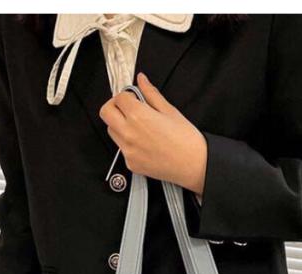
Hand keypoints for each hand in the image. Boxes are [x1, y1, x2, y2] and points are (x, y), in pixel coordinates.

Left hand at [99, 72, 206, 197]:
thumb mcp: (170, 111)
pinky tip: (145, 143)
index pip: (119, 97)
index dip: (127, 95)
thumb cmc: (186, 140)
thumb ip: (151, 94)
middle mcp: (129, 133)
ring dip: (119, 124)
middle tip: (128, 108)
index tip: (134, 98)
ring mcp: (128, 150)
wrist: (195, 165)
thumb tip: (141, 80)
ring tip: (138, 127)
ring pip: (112, 131)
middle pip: (106, 113)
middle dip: (115, 107)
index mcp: (138, 116)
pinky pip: (122, 149)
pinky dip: (128, 143)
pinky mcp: (131, 163)